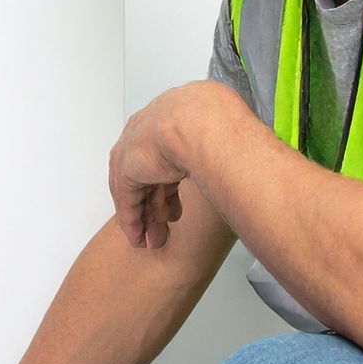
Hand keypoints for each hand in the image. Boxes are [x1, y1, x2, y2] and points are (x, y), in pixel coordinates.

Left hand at [109, 84, 212, 248]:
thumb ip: (214, 148)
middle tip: (162, 232)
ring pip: (137, 193)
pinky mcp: (125, 169)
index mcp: (165, 122)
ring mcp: (132, 151)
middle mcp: (144, 136)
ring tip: (154, 242)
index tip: (174, 210)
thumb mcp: (215, 136)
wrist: (198, 122)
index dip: (167, 190)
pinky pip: (127, 201)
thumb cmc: (216, 121)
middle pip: (147, 180)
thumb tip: (236, 157)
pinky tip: (138, 239)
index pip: (161, 163)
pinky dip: (132, 222)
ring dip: (146, 220)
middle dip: (155, 208)